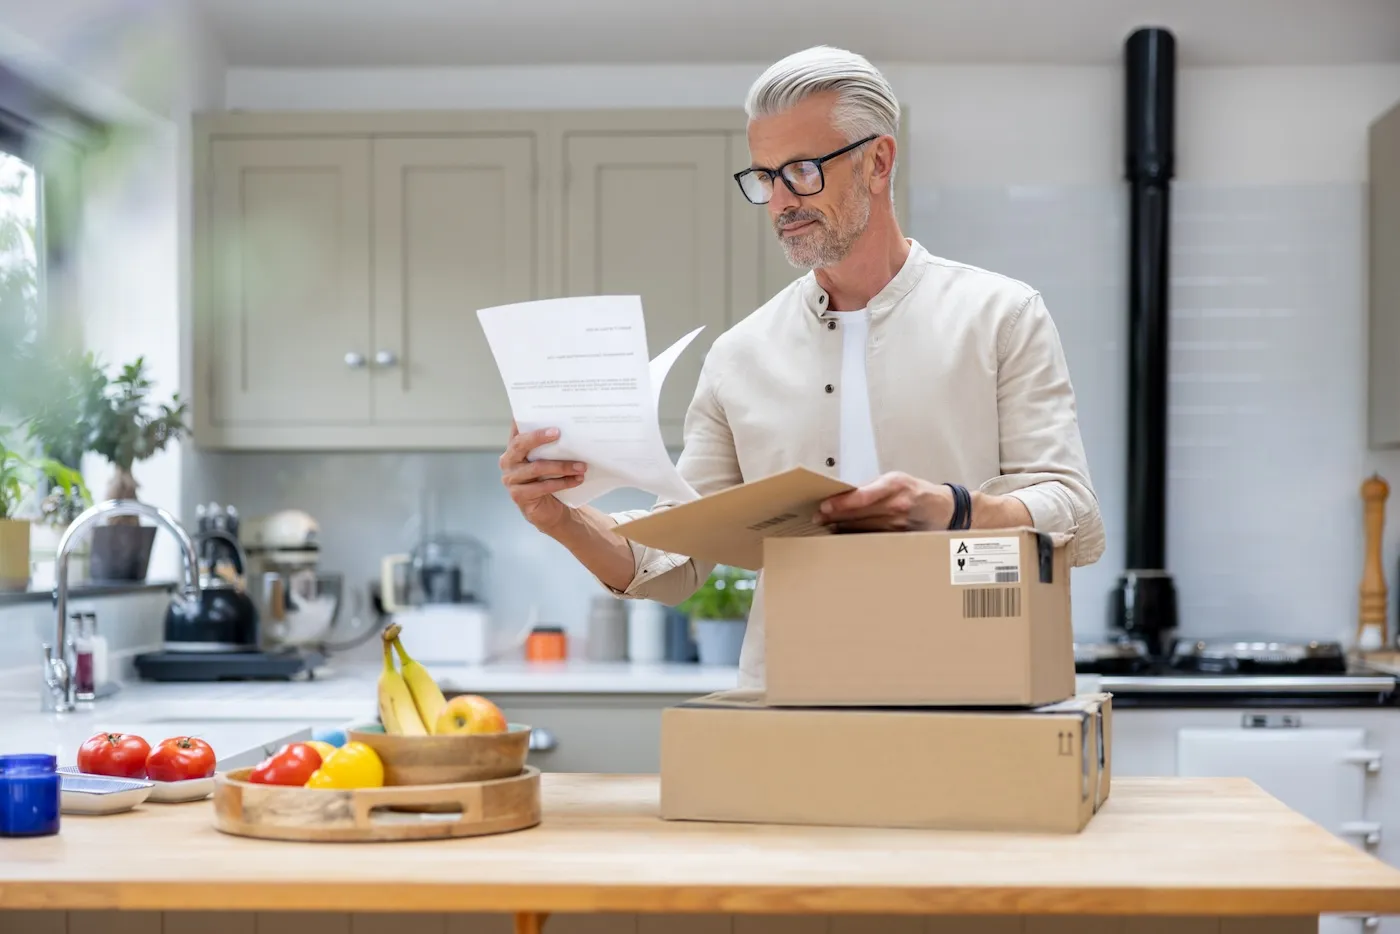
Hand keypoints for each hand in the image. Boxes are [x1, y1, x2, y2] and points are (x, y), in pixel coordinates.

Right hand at [499, 422, 587, 530]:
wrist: (548, 510)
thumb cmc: (549, 480)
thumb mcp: (549, 460)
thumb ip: (551, 446)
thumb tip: (571, 427)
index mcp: (514, 448)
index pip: (517, 429)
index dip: (525, 420)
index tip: (540, 412)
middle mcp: (508, 461)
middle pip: (520, 445)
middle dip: (539, 437)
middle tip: (558, 433)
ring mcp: (510, 479)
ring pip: (537, 468)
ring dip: (561, 466)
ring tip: (581, 466)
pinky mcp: (518, 495)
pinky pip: (542, 486)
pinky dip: (562, 483)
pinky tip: (576, 480)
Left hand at [815, 472, 952, 532]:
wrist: (944, 509)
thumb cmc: (917, 491)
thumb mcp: (896, 480)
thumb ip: (871, 487)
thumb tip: (844, 493)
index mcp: (894, 484)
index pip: (862, 495)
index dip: (842, 502)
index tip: (826, 505)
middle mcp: (896, 504)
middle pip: (858, 513)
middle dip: (835, 516)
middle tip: (818, 517)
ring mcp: (898, 523)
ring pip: (862, 527)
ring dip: (842, 527)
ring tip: (826, 525)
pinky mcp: (898, 536)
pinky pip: (872, 536)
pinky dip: (856, 535)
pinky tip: (844, 533)